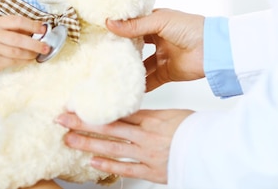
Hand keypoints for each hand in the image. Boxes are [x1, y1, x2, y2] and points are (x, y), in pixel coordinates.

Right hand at [0, 15, 48, 80]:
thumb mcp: (1, 28)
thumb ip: (18, 28)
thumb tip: (40, 30)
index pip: (17, 21)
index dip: (32, 25)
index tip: (43, 29)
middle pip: (18, 39)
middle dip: (34, 44)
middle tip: (46, 47)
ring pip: (17, 52)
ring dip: (31, 54)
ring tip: (38, 53)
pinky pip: (14, 61)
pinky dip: (25, 61)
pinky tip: (30, 59)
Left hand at [56, 109, 193, 183]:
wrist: (216, 149)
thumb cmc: (198, 129)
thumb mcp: (172, 114)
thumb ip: (149, 115)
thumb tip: (129, 114)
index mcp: (152, 117)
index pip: (117, 113)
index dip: (94, 110)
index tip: (76, 106)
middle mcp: (147, 135)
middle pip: (109, 127)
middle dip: (83, 123)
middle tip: (61, 119)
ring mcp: (148, 153)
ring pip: (113, 147)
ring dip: (89, 143)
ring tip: (69, 140)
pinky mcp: (153, 171)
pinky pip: (127, 168)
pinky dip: (109, 166)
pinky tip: (93, 163)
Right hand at [106, 8, 204, 90]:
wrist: (214, 50)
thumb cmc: (191, 28)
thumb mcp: (160, 21)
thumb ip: (135, 25)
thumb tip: (109, 23)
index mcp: (156, 22)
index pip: (132, 25)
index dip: (118, 28)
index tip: (100, 32)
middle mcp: (157, 39)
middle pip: (134, 46)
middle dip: (120, 50)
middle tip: (100, 53)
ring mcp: (161, 57)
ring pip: (140, 65)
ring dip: (128, 68)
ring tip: (108, 71)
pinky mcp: (166, 73)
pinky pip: (149, 81)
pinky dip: (139, 86)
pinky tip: (125, 87)